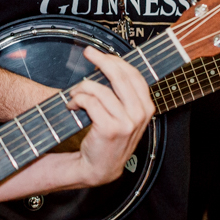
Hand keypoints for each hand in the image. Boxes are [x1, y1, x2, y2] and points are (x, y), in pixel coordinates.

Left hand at [67, 48, 153, 185]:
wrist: (100, 167)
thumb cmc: (109, 137)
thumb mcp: (125, 115)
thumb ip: (123, 94)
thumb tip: (109, 65)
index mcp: (146, 107)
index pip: (134, 75)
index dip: (116, 61)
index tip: (102, 54)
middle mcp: (139, 114)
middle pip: (120, 77)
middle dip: (101, 60)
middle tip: (88, 53)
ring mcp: (126, 122)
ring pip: (100, 90)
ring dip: (82, 88)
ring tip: (74, 94)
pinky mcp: (109, 128)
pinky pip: (90, 102)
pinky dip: (77, 100)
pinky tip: (73, 105)